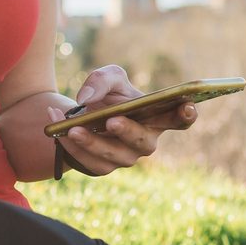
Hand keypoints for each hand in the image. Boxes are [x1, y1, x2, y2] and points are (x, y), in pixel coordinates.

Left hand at [44, 64, 197, 175]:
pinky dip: (72, 146)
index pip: (180, 119)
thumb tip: (87, 98)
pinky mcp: (103, 167)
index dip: (187, 115)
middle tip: (112, 121)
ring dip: (92, 142)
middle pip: (143, 142)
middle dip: (128, 132)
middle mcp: (146, 141)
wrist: (82, 114)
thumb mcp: (108, 77)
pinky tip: (58, 130)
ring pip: (112, 155)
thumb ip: (101, 79)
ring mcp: (126, 158)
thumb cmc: (107, 95)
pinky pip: (89, 162)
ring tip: (73, 128)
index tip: (187, 105)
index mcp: (157, 117)